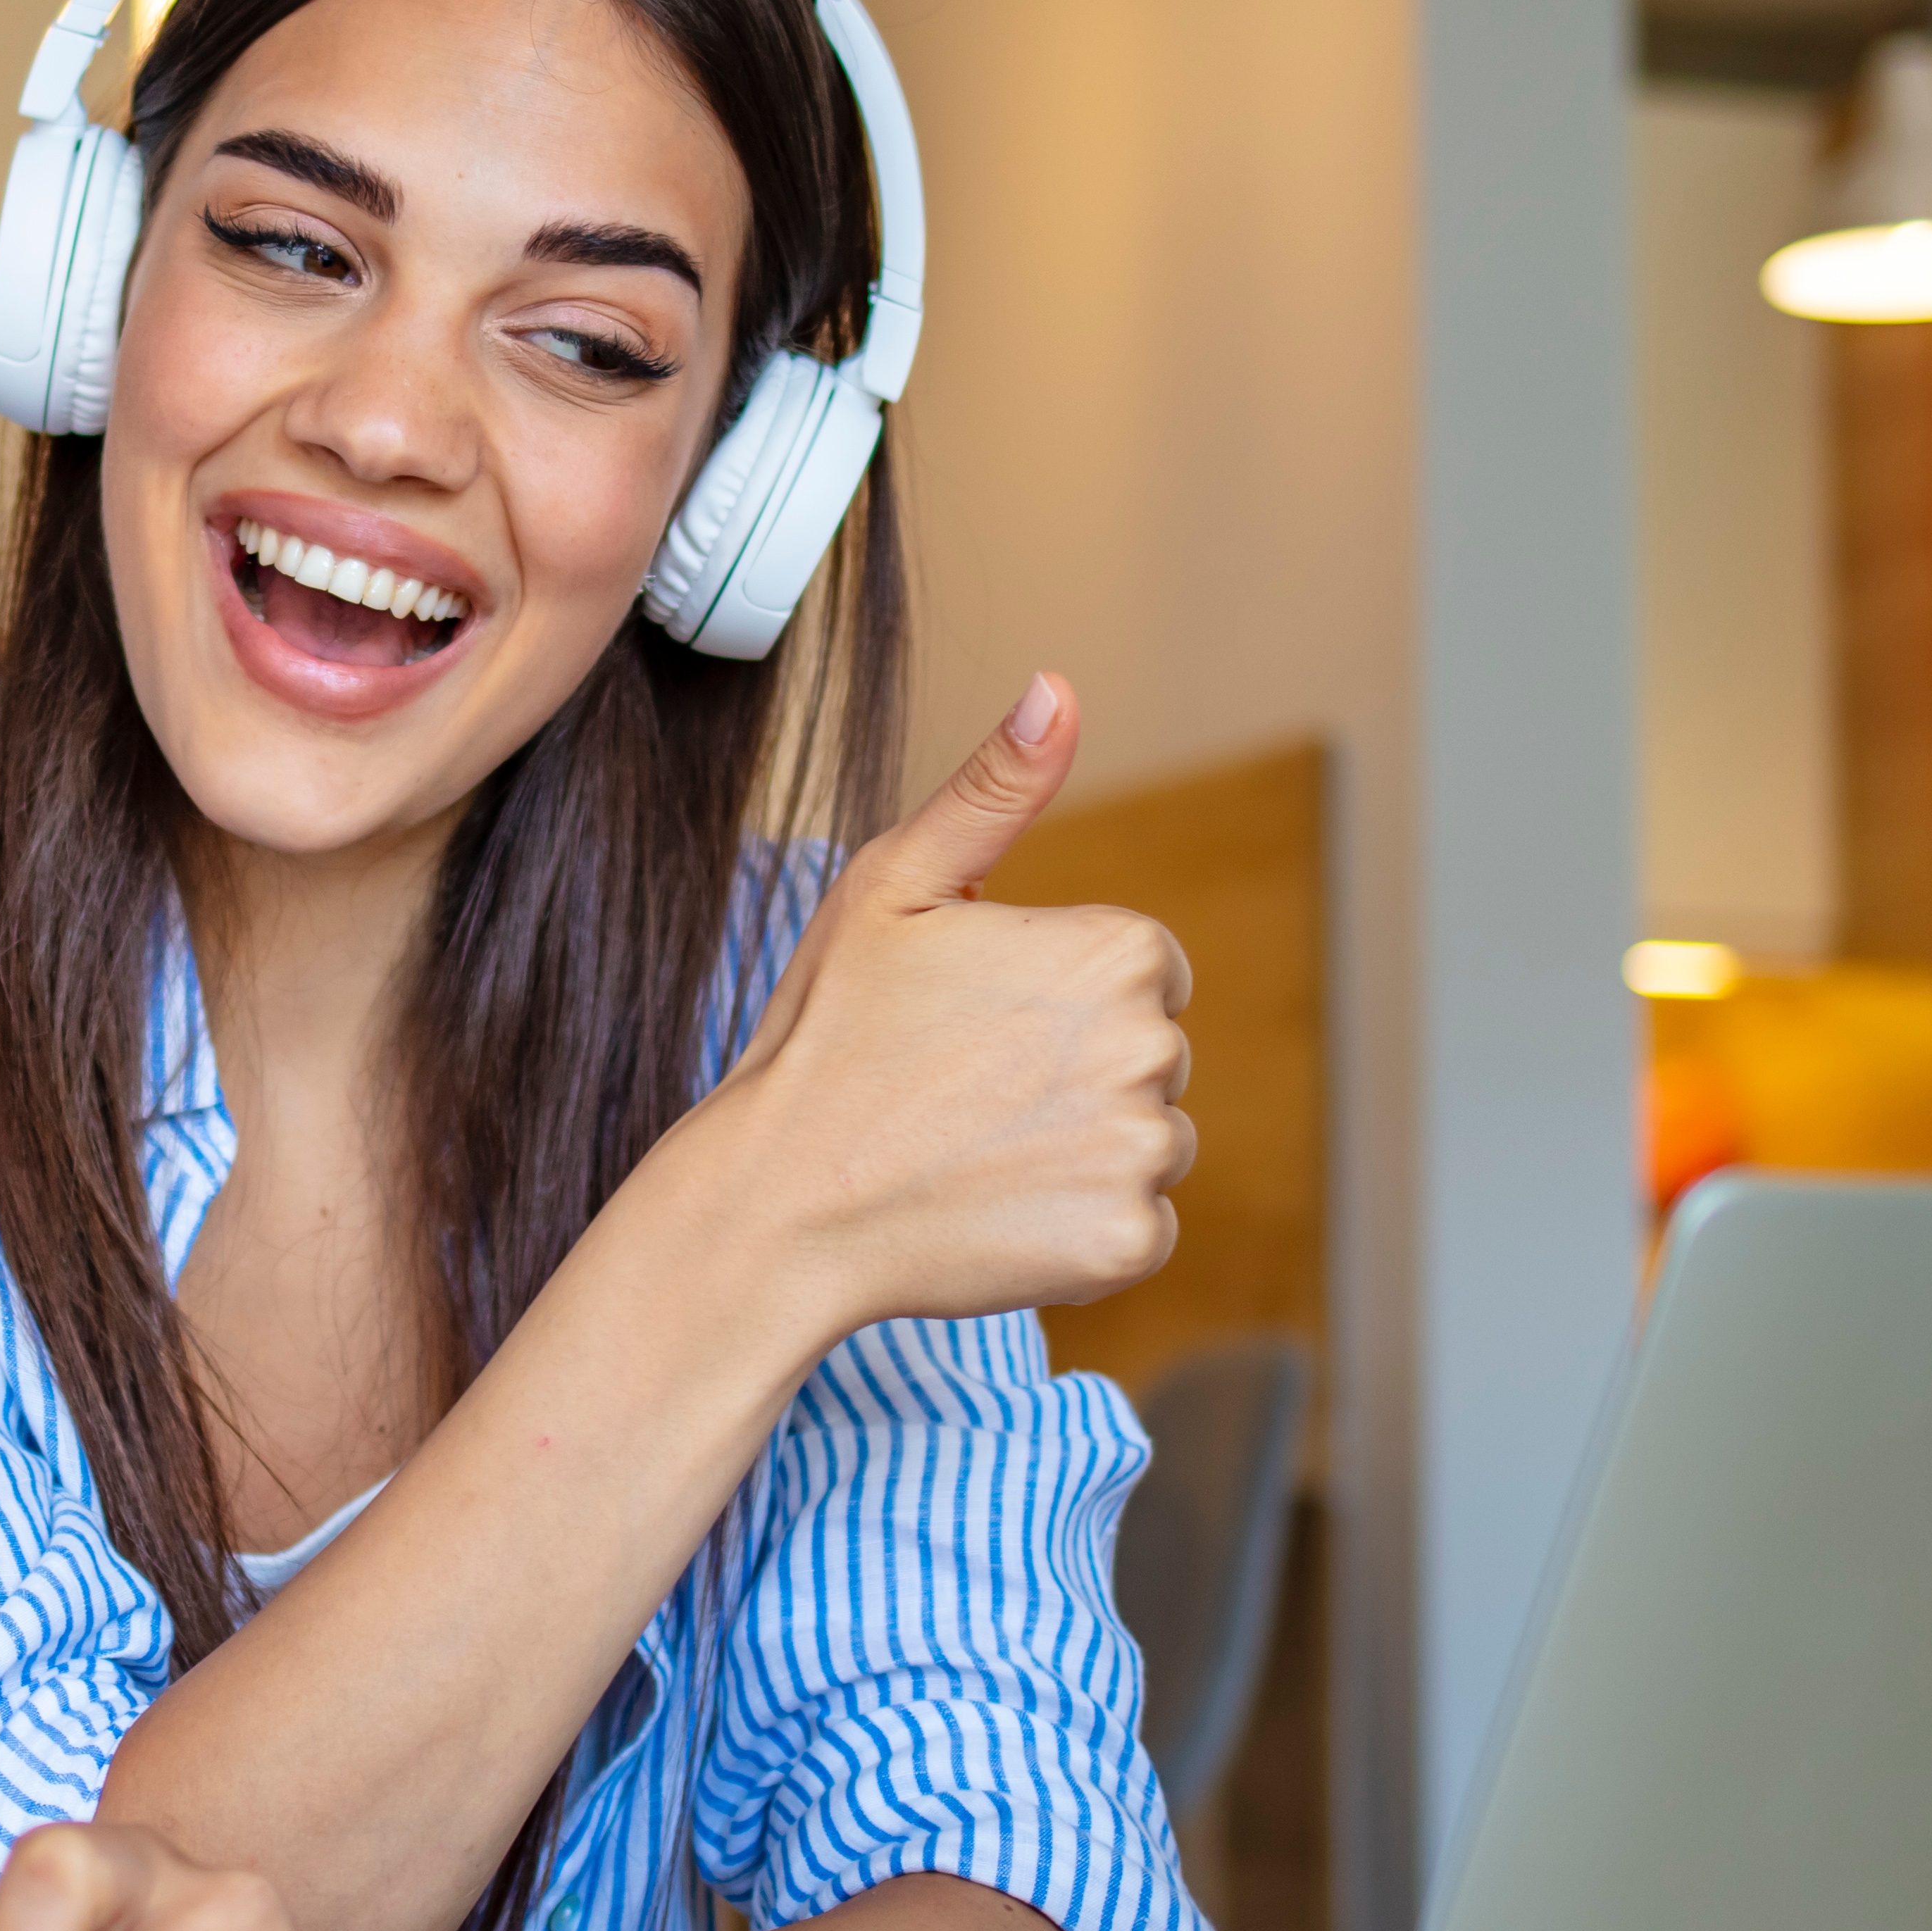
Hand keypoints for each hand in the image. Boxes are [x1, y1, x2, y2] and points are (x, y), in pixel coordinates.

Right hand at [693, 671, 1192, 1334]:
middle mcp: (1153, 1047)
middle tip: (962, 1092)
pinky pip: (1134, 1226)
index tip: (976, 1025)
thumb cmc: (826, 1036)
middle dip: (1076, 1072)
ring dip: (1080, 1150)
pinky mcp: (1127, 1244)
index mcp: (1117, 949)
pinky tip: (994, 1212)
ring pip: (1145, 1141)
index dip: (1054, 996)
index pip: (1140, 972)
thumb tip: (1058, 687)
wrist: (778, 1203)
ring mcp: (1143, 1152)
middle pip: (1150, 1056)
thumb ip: (994, 789)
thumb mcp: (894, 885)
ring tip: (972, 1153)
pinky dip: (1078, 1229)